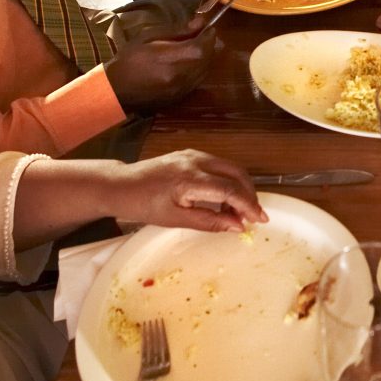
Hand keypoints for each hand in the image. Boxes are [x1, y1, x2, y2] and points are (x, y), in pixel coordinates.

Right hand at [103, 16, 215, 113]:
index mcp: (175, 58)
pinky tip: (186, 63)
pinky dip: (197, 70)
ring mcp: (184, 90)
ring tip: (192, 48)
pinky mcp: (181, 98)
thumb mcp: (149, 37)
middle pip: (208, 58)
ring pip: (205, 70)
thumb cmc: (129, 59)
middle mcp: (184, 76)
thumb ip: (177, 30)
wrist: (115, 90)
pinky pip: (197, 81)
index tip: (207, 27)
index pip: (204, 45)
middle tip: (200, 35)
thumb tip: (200, 22)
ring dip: (204, 58)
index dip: (209, 34)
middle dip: (208, 45)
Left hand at [116, 149, 267, 231]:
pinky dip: (228, 182)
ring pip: (230, 168)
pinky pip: (219, 166)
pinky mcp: (191, 155)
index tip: (260, 219)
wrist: (121, 185)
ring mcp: (194, 155)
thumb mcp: (175, 219)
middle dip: (250, 195)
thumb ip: (209, 222)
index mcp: (190, 178)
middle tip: (253, 216)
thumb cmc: (143, 204)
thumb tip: (236, 226)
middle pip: (237, 173)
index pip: (230, 189)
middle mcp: (196, 161)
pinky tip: (223, 200)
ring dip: (240, 188)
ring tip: (237, 212)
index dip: (248, 205)